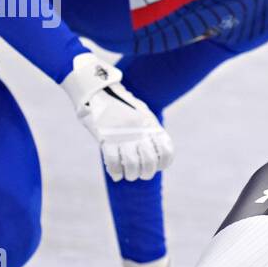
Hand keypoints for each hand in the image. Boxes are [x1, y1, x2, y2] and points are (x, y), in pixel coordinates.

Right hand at [60, 53, 173, 180]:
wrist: (101, 91)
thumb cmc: (123, 106)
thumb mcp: (143, 114)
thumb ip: (150, 132)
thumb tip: (156, 155)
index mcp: (151, 126)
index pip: (166, 150)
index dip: (164, 163)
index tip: (158, 166)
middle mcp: (140, 131)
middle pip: (149, 161)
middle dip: (146, 173)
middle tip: (141, 174)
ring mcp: (123, 135)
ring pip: (132, 164)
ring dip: (132, 174)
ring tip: (129, 175)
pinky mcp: (106, 138)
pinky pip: (113, 161)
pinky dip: (116, 172)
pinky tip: (117, 175)